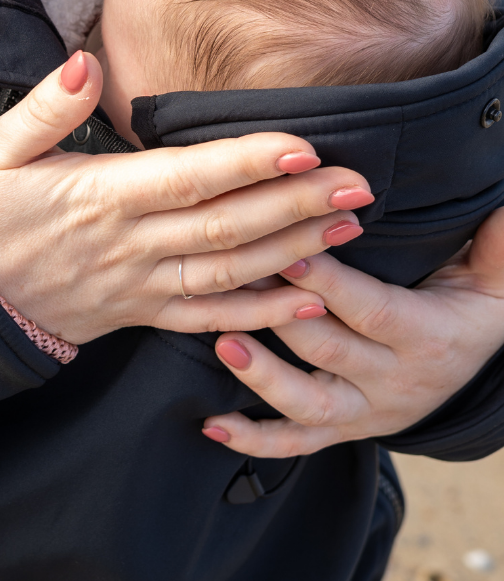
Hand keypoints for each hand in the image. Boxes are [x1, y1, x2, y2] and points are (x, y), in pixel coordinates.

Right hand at [0, 52, 374, 344]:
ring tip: (348, 230)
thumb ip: (47, 106)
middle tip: (358, 186)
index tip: (303, 146)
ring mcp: (136, 286)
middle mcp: (127, 246)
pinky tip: (305, 298)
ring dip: (292, 253)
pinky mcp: (138, 314)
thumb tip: (85, 60)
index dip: (246, 164)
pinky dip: (259, 313)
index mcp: (97, 197)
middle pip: (223, 228)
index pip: (186, 179)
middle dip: (294, 206)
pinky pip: (207, 319)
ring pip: (226, 274)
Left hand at [202, 206, 503, 455]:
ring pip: (309, 405)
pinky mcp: (345, 429)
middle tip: (235, 276)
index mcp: (426, 337)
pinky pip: (298, 443)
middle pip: (329, 350)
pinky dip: (255, 440)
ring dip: (262, 376)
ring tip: (223, 341)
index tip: (288, 249)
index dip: (328, 283)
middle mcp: (393, 381)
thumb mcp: (495, 275)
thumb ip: (497, 245)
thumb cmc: (473, 301)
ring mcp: (366, 411)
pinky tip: (213, 426)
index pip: (372, 310)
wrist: (481, 358)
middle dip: (279, 313)